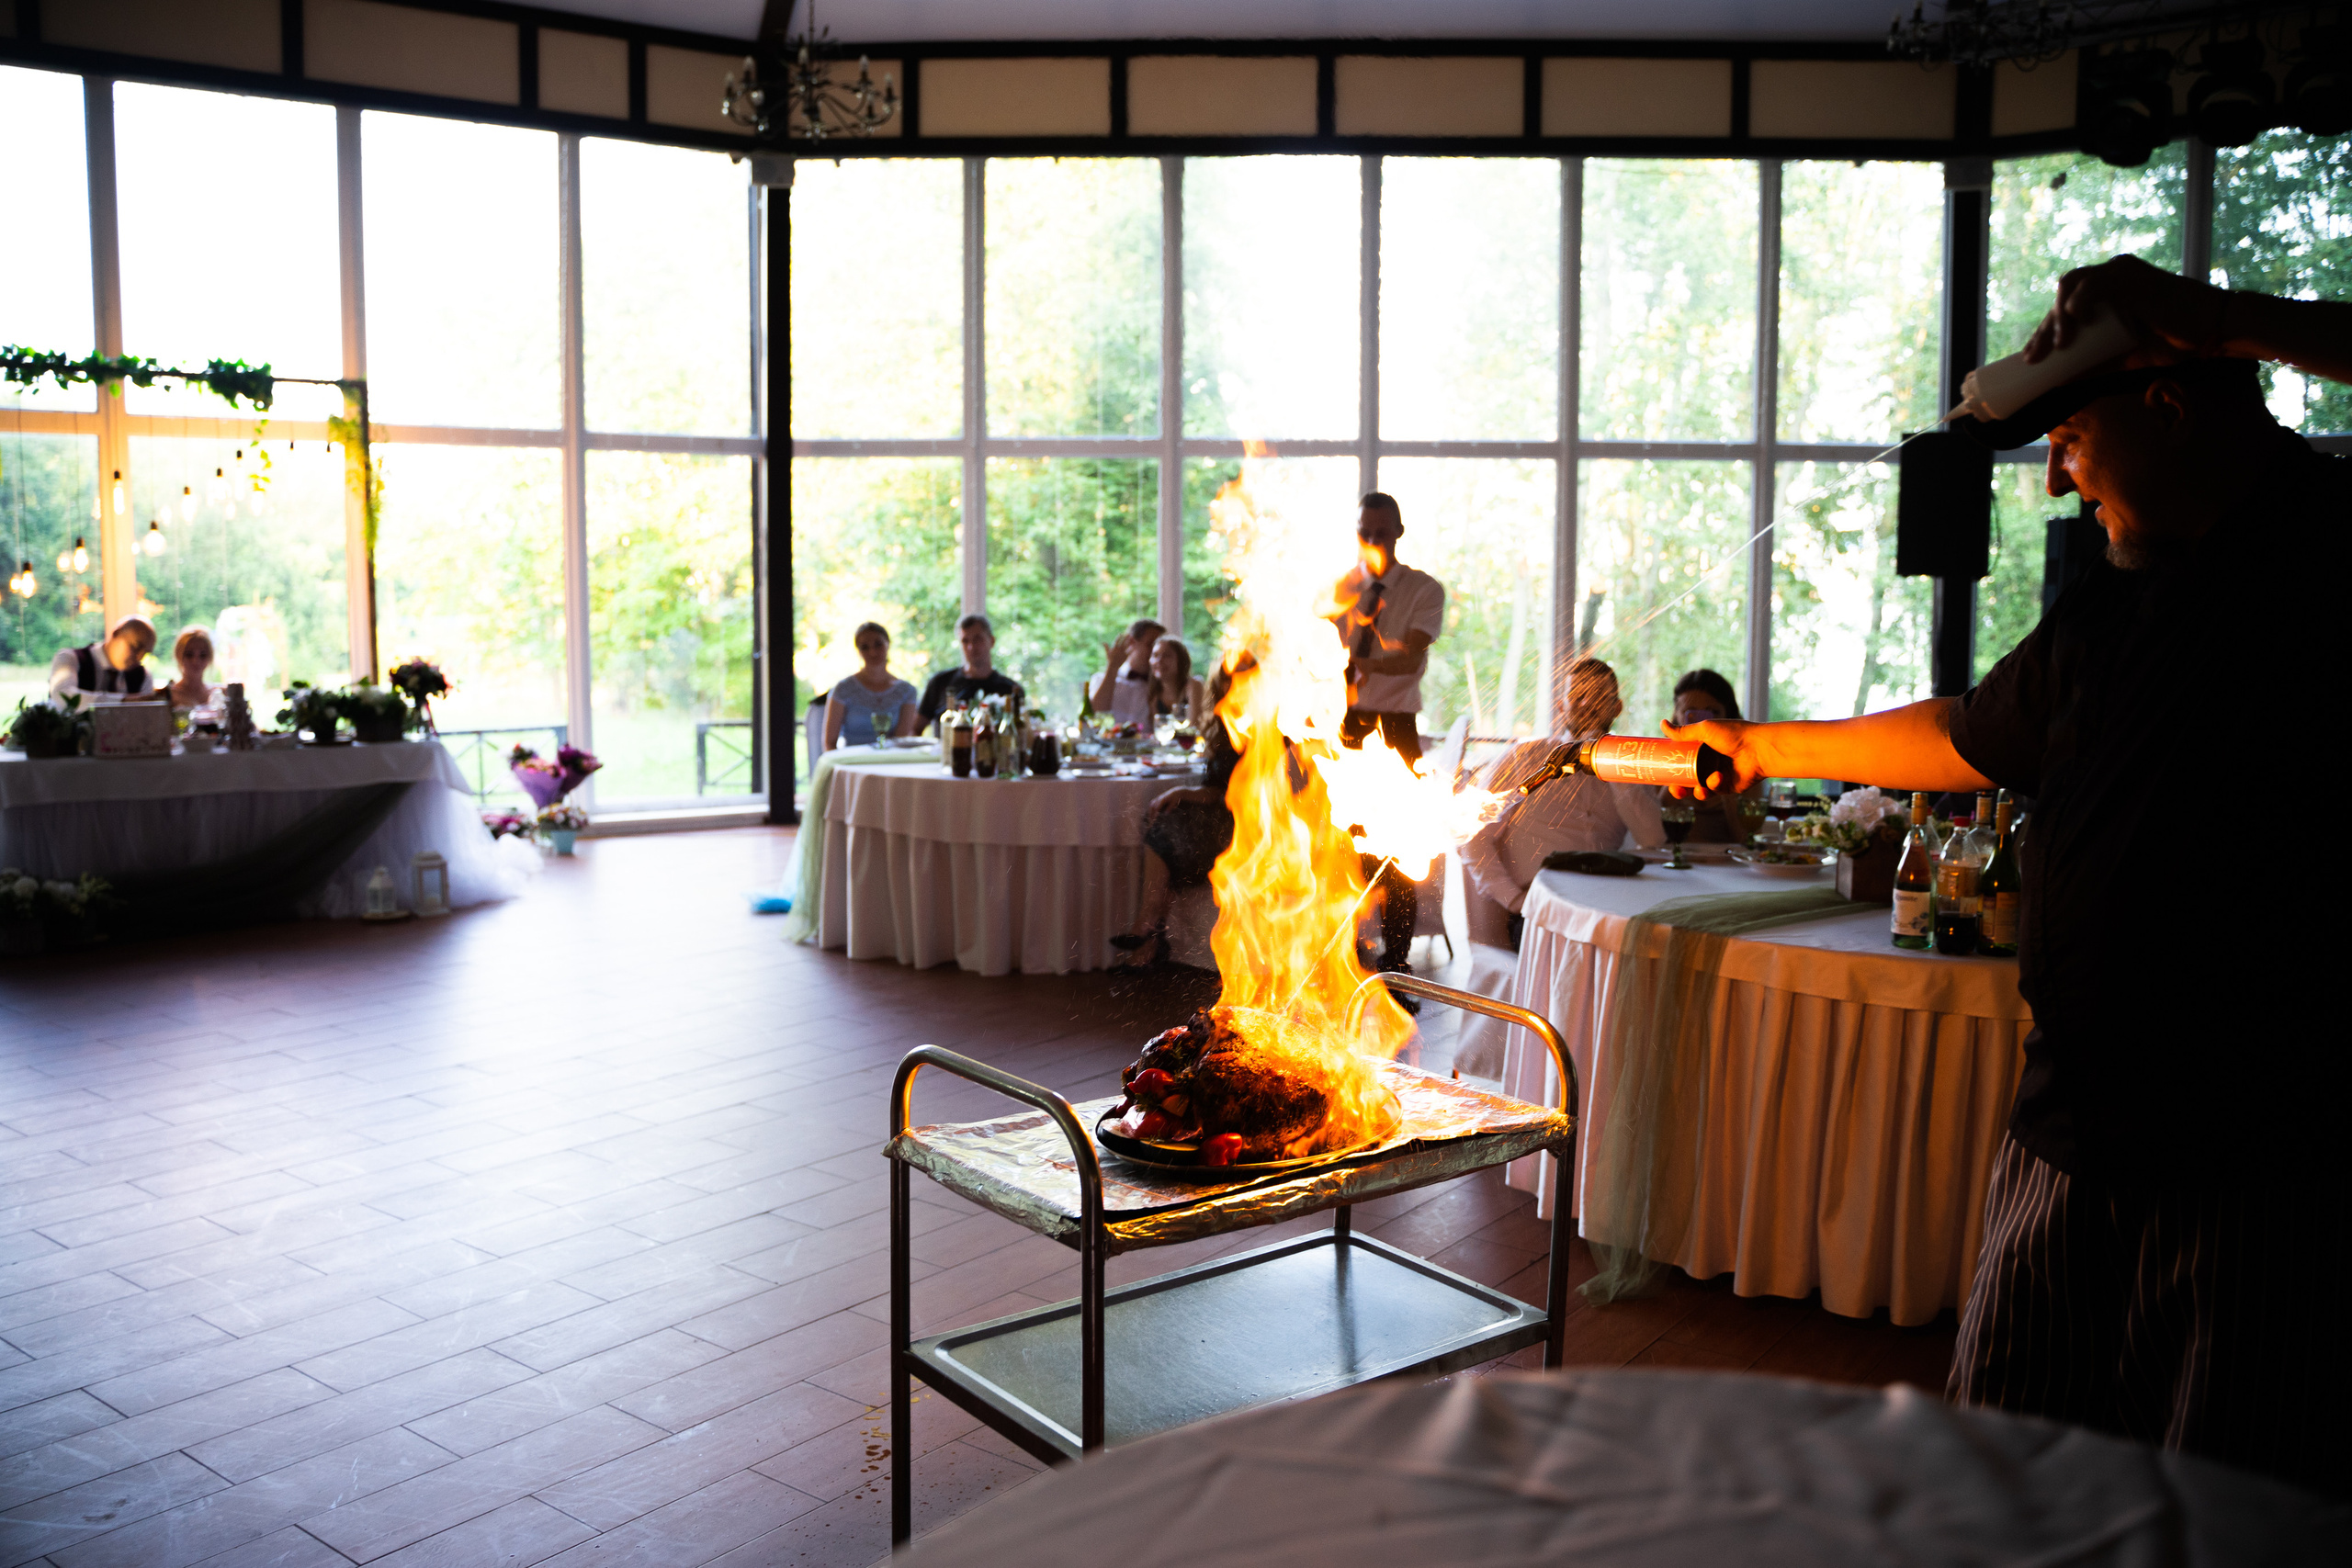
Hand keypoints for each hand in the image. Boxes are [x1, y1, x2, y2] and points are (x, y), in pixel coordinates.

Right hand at [1105, 634, 1132, 672]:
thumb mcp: (1107, 653)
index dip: (1119, 637)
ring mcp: (1122, 653)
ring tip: (1131, 638)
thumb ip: (1106, 647)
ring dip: (1129, 641)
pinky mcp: (1125, 656)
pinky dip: (1131, 648)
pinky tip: (1134, 645)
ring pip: (1127, 645)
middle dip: (1125, 637)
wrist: (1113, 667)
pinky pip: (1129, 651)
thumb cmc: (1110, 659)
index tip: (1120, 633)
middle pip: (1123, 642)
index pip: (1117, 641)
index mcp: (1114, 648)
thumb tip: (1103, 642)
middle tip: (1128, 634)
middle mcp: (1119, 650)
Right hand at [1660, 717, 1761, 798]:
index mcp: (1703, 747)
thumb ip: (1683, 732)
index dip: (1672, 765)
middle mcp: (1709, 762)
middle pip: (1688, 777)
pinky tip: (1717, 779)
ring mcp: (1717, 775)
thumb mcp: (1705, 730)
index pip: (1682, 758)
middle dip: (1678, 785)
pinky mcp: (1727, 787)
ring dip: (1692, 791)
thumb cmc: (1734, 735)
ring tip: (1691, 790)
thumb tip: (1662, 724)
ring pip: (1697, 788)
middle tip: (1673, 788)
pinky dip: (1711, 786)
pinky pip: (1713, 792)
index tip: (1660, 770)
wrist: (1758, 750)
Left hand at [2023, 255, 2224, 364]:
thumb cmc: (2172, 342)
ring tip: (2061, 345)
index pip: (2064, 306)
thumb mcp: (2123, 357)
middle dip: (2045, 328)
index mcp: (2107, 290)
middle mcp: (2110, 275)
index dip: (2045, 331)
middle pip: (2062, 295)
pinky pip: (2095, 283)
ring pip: (2071, 284)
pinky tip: (2078, 322)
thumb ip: (2095, 365)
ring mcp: (2121, 271)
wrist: (2211, 331)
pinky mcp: (2133, 275)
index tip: (2032, 356)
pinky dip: (2080, 302)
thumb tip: (2061, 383)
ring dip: (2059, 316)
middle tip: (2036, 357)